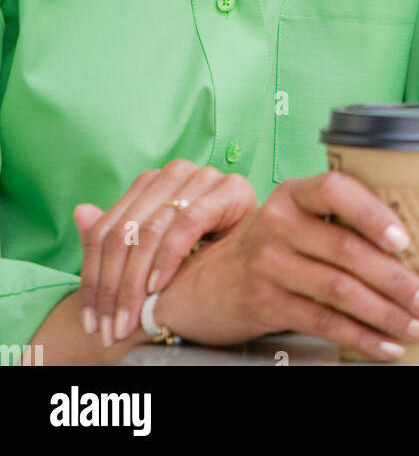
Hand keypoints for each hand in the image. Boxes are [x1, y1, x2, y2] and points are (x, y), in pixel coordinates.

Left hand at [74, 159, 256, 347]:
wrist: (257, 252)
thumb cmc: (205, 251)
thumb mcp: (155, 250)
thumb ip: (119, 235)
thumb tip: (80, 213)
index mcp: (152, 182)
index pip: (107, 229)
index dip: (93, 277)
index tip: (91, 319)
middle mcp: (174, 173)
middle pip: (125, 232)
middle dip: (113, 287)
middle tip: (111, 326)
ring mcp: (203, 177)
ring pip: (151, 230)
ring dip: (136, 282)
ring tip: (131, 316)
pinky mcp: (229, 188)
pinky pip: (187, 224)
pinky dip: (168, 257)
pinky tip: (158, 285)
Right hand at [155, 171, 418, 360]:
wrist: (205, 284)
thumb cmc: (271, 247)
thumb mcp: (294, 219)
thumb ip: (336, 221)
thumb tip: (411, 244)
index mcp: (294, 194)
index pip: (335, 190)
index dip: (372, 213)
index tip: (405, 240)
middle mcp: (278, 224)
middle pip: (345, 250)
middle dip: (395, 279)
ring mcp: (269, 265)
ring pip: (338, 290)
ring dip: (386, 312)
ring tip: (417, 326)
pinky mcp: (266, 304)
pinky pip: (323, 322)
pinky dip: (361, 337)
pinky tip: (387, 346)